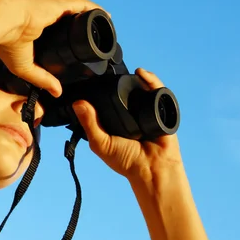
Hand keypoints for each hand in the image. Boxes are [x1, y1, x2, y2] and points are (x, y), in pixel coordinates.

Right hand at [0, 0, 104, 97]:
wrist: (2, 22)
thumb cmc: (6, 43)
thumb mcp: (25, 67)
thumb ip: (42, 79)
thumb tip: (56, 92)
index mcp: (36, 29)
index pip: (58, 32)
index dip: (70, 39)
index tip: (80, 48)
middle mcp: (46, 16)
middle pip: (71, 21)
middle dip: (84, 29)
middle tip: (97, 41)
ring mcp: (53, 8)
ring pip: (79, 12)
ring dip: (91, 19)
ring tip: (105, 29)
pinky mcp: (59, 3)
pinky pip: (82, 5)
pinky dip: (94, 9)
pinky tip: (106, 16)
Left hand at [72, 68, 183, 182]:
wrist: (152, 169)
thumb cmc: (126, 161)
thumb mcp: (101, 143)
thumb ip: (90, 124)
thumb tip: (77, 103)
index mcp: (114, 121)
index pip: (106, 101)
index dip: (100, 91)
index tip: (91, 78)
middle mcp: (130, 114)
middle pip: (124, 92)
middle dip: (118, 81)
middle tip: (109, 72)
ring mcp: (146, 110)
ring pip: (140, 89)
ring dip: (135, 78)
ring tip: (126, 71)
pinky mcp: (161, 110)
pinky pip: (157, 92)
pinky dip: (151, 81)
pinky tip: (141, 73)